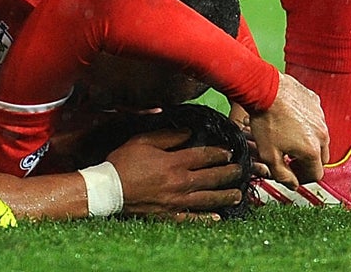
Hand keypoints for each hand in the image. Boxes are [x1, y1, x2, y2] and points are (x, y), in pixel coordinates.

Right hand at [109, 128, 247, 220]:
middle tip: (240, 171)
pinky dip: (206, 218)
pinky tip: (217, 217)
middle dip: (228, 174)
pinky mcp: (170, 215)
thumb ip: (167, 136)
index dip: (218, 153)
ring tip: (238, 194)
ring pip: (207, 199)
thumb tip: (187, 132)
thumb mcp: (143, 141)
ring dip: (224, 196)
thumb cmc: (124, 163)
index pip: (203, 156)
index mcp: (174, 163)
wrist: (109, 190)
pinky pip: (192, 218)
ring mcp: (177, 201)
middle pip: (210, 178)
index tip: (228, 152)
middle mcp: (180, 183)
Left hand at [247, 74, 327, 184]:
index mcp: (313, 150)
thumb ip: (282, 175)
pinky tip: (290, 121)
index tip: (292, 174)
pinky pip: (316, 119)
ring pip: (319, 137)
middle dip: (307, 162)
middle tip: (291, 159)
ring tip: (289, 139)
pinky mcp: (315, 102)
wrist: (264, 88)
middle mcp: (322, 134)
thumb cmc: (265, 119)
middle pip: (321, 158)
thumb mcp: (268, 155)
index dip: (302, 178)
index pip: (316, 175)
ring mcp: (320, 117)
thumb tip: (292, 184)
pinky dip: (307, 124)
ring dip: (308, 143)